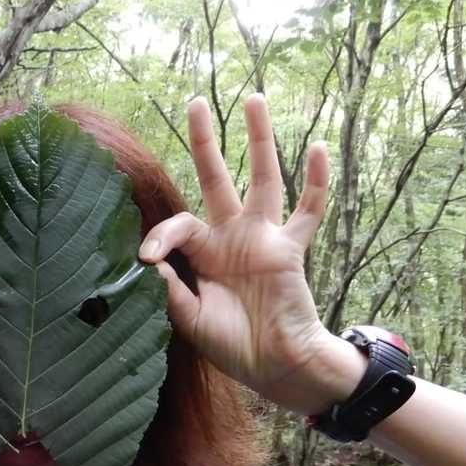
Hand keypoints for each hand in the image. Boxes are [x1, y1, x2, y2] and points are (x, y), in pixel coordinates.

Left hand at [139, 95, 362, 415]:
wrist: (275, 366)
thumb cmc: (231, 346)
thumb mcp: (189, 318)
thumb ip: (171, 287)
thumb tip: (148, 259)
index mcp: (203, 254)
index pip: (179, 224)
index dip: (160, 235)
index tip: (149, 257)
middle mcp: (232, 237)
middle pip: (216, 178)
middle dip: (205, 142)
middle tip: (195, 102)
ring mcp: (264, 239)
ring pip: (264, 179)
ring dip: (260, 140)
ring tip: (255, 99)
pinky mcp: (291, 249)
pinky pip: (308, 210)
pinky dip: (315, 181)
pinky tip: (317, 147)